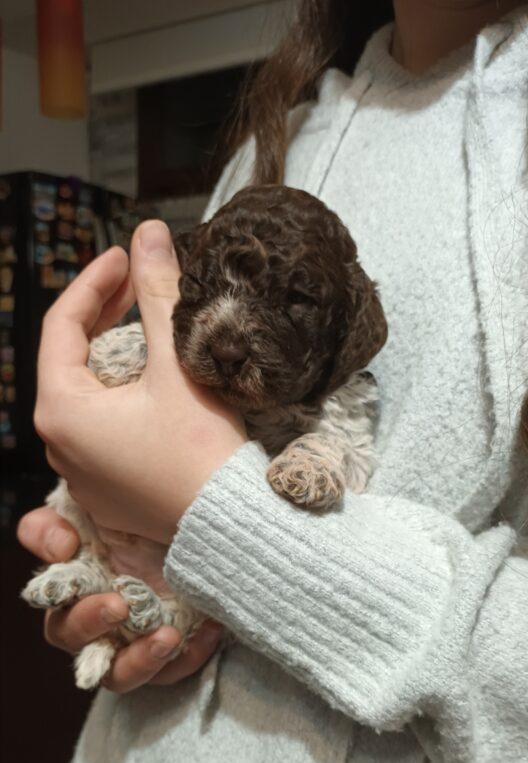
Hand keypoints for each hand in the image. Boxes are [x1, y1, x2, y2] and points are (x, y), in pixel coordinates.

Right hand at [17, 507, 222, 692]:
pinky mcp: (171, 650)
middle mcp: (100, 617)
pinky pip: (172, 669)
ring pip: (119, 673)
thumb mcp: (96, 504)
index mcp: (77, 584)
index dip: (62, 595)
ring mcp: (135, 637)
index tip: (79, 567)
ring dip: (139, 661)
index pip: (53, 601)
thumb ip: (57, 523)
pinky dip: (187, 656)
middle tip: (117, 605)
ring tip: (167, 637)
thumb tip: (60, 548)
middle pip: (76, 642)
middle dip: (90, 625)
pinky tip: (209, 630)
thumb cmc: (141, 515)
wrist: (204, 524)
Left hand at [34, 220, 246, 543]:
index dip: (95, 282)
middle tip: (137, 281)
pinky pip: (104, 429)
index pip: (63, 325)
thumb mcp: (178, 366)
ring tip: (147, 325)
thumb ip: (160, 295)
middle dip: (104, 315)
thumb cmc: (202, 454)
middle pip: (70, 359)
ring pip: (87, 394)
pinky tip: (153, 383)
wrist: (231, 528)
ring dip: (114, 355)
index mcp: (62, 411)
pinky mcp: (109, 490)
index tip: (126, 256)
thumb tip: (149, 235)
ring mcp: (83, 473)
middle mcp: (61, 447)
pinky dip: (123, 397)